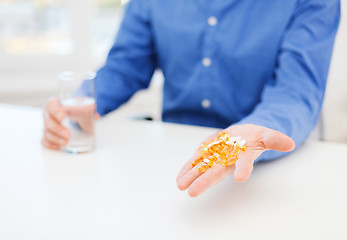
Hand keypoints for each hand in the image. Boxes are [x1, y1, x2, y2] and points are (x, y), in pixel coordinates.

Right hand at [42, 98, 99, 149]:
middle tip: (68, 134)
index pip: (51, 105)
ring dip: (55, 138)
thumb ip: (89, 109)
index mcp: (55, 103)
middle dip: (57, 129)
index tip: (63, 117)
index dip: (56, 111)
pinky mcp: (48, 134)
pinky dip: (50, 144)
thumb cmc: (76, 107)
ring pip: (46, 132)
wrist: (74, 112)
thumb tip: (96, 116)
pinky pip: (45, 140)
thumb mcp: (82, 105)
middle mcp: (48, 113)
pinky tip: (58, 146)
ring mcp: (46, 124)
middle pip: (48, 121)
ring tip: (66, 142)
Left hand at [176, 124, 294, 196]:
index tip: (241, 178)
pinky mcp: (207, 154)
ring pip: (202, 167)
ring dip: (191, 176)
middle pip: (217, 171)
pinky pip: (196, 161)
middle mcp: (228, 161)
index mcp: (243, 156)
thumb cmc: (255, 137)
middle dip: (205, 181)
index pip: (244, 164)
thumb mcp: (267, 134)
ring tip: (180, 185)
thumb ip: (274, 139)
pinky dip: (187, 168)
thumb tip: (290, 142)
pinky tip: (179, 177)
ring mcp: (216, 158)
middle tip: (193, 192)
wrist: (243, 134)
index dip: (243, 170)